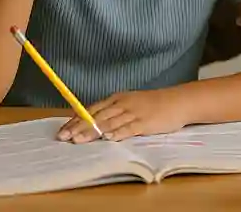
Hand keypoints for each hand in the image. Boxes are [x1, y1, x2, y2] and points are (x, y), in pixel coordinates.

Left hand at [56, 88, 190, 143]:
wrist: (178, 101)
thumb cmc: (153, 104)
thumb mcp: (130, 103)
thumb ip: (113, 112)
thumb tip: (92, 124)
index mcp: (117, 99)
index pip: (91, 110)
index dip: (76, 120)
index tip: (62, 130)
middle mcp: (123, 104)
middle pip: (97, 116)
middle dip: (79, 127)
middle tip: (64, 137)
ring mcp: (134, 112)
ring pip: (110, 122)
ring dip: (93, 131)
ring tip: (79, 140)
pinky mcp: (146, 122)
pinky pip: (130, 128)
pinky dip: (118, 133)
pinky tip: (108, 138)